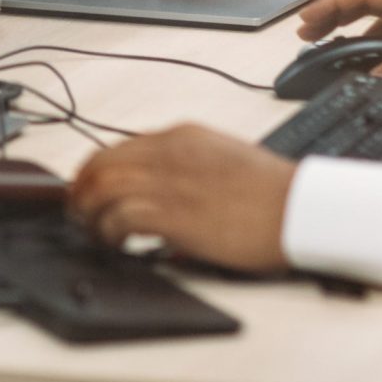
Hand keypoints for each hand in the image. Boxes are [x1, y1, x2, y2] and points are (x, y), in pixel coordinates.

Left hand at [69, 126, 294, 273]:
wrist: (302, 209)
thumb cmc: (272, 193)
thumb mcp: (223, 158)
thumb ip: (187, 165)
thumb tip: (160, 187)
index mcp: (181, 137)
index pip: (118, 147)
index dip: (95, 170)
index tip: (89, 189)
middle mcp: (169, 152)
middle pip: (101, 163)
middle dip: (81, 189)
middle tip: (78, 212)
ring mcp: (170, 181)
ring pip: (102, 188)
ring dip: (88, 212)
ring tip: (91, 231)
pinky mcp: (174, 214)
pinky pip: (120, 218)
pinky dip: (109, 231)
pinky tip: (116, 244)